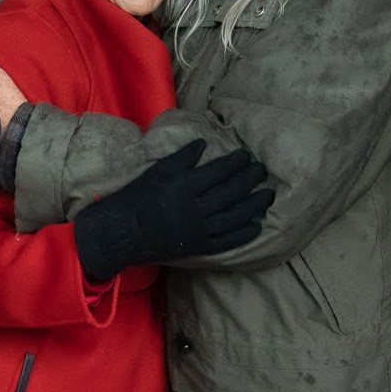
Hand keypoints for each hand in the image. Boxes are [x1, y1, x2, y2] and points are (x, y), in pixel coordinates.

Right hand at [72, 139, 274, 281]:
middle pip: (230, 193)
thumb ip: (183, 158)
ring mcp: (198, 231)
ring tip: (267, 196)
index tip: (247, 156)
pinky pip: (226, 242)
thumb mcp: (158, 171)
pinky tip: (256, 227)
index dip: (235, 163)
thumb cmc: (137, 196)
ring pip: (233, 218)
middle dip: (249, 181)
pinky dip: (243, 235)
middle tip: (262, 171)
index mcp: (185, 187)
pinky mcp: (198, 248)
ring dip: (253, 206)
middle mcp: (196, 209)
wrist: (123, 231)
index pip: (218, 172)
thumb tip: (204, 143)